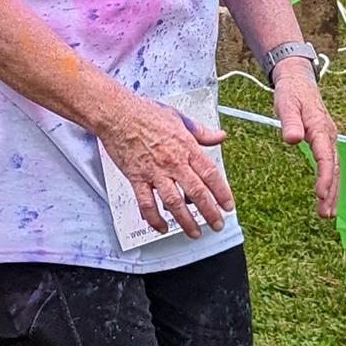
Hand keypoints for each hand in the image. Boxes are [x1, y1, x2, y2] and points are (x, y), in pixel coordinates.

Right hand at [98, 94, 234, 237]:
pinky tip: (161, 227)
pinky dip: (154, 218)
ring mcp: (154, 172)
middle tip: (217, 224)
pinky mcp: (136, 177)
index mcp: (186, 147)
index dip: (222, 192)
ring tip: (194, 232)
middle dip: (210, 212)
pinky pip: (146, 203)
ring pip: (174, 202)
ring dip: (186, 221)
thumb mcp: (178, 118)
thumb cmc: (144, 113)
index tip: (228, 205)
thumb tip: (219, 136)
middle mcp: (173, 162)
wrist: (116, 114)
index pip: (210, 174)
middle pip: (197, 192)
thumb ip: (201, 131)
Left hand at [274, 58, 338, 216]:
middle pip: (334, 168)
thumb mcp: (286, 104)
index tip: (320, 193)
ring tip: (327, 214)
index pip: (326, 157)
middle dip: (332, 192)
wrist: (298, 81)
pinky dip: (330, 182)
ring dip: (332, 192)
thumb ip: (290, 122)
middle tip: (326, 214)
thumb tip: (292, 139)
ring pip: (334, 170)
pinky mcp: (324, 143)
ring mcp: (328, 140)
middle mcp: (329, 136)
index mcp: (321, 128)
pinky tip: (326, 197)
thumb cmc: (291, 93)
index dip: (325, 176)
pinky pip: (330, 166)